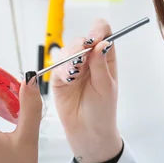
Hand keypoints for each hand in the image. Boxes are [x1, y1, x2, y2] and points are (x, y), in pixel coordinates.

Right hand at [51, 20, 121, 162]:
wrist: (87, 132)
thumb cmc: (102, 110)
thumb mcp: (106, 87)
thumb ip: (101, 64)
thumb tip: (101, 42)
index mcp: (105, 57)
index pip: (103, 32)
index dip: (97, 30)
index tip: (94, 38)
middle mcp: (89, 59)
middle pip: (82, 39)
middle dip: (80, 46)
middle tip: (80, 59)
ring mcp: (74, 66)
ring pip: (67, 50)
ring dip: (69, 59)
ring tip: (74, 74)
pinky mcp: (59, 77)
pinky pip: (56, 65)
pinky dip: (61, 69)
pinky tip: (68, 79)